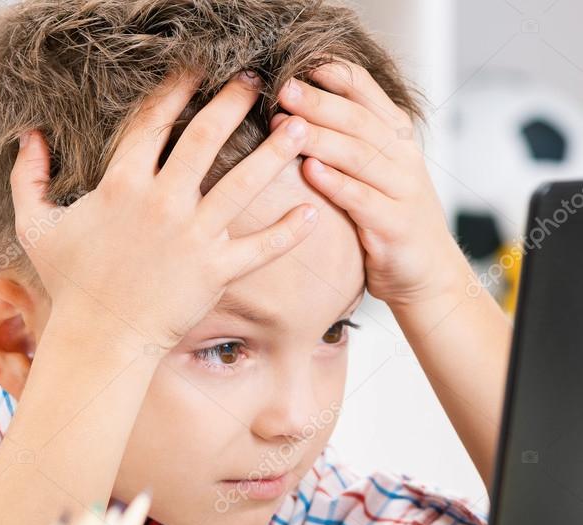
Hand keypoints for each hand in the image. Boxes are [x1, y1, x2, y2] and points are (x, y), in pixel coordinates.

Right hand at [9, 70, 318, 349]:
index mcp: (122, 184)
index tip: (198, 67)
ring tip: (299, 127)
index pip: (153, 121)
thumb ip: (29, 177)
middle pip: (205, 137)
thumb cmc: (70, 286)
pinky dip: (288, 232)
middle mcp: (162, 202)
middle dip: (232, 102)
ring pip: (242, 183)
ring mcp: (192, 237)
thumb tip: (28, 136)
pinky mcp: (215, 271)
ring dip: (273, 152)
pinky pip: (260, 248)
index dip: (177, 88)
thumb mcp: (36, 226)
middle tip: (255, 79)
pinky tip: (311, 213)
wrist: (100, 339)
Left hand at [271, 62, 468, 308]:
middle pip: (358, 120)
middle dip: (318, 102)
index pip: (367, 94)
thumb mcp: (378, 174)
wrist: (428, 273)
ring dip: (319, 137)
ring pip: (358, 155)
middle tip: (283, 89)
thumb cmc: (392, 221)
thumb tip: (300, 113)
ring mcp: (402, 191)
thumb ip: (351, 144)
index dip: (335, 76)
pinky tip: (310, 170)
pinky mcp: (394, 225)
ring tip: (286, 125)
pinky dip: (335, 183)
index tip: (300, 64)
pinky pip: (361, 199)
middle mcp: (403, 158)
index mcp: (397, 139)